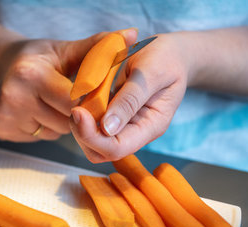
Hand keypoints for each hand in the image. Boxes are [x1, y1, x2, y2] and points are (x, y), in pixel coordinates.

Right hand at [0, 29, 137, 141]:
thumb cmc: (34, 57)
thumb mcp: (63, 49)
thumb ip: (98, 48)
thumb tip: (134, 35)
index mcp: (32, 74)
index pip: (75, 101)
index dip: (91, 103)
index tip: (99, 100)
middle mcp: (15, 97)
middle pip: (66, 121)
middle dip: (76, 113)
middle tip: (73, 98)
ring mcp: (5, 117)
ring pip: (54, 132)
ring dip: (61, 122)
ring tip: (50, 102)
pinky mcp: (2, 130)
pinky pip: (39, 138)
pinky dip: (44, 128)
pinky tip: (36, 112)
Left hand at [70, 32, 191, 161]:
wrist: (171, 52)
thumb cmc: (167, 59)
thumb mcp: (152, 73)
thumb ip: (130, 100)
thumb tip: (107, 129)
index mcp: (150, 126)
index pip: (116, 149)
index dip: (92, 137)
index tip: (78, 112)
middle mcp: (134, 132)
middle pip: (100, 152)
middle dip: (82, 134)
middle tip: (75, 107)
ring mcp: (121, 125)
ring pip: (91, 141)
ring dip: (80, 125)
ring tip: (79, 100)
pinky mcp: (111, 116)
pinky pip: (91, 125)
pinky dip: (82, 114)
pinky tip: (82, 97)